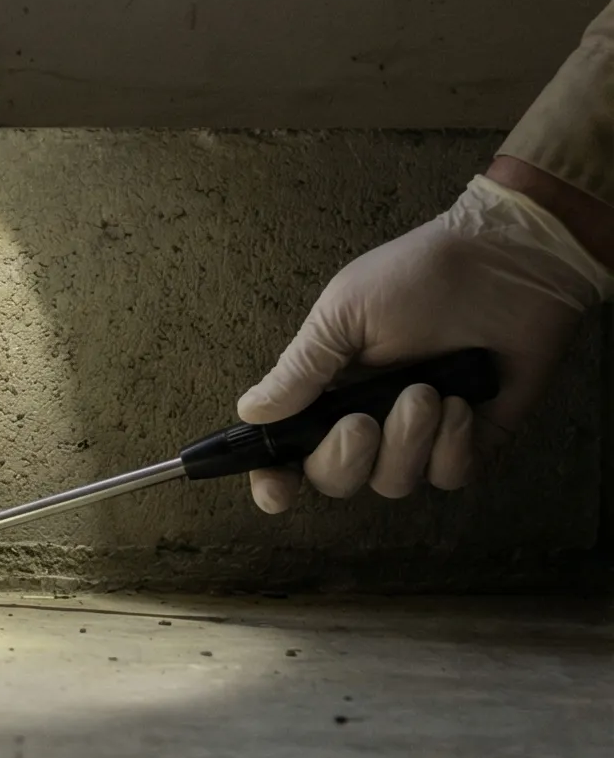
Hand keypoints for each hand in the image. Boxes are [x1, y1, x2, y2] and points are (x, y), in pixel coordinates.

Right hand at [242, 175, 612, 512]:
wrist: (507, 264)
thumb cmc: (419, 277)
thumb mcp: (343, 314)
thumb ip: (299, 370)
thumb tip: (250, 411)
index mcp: (328, 388)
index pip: (289, 449)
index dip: (275, 478)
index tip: (277, 493)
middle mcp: (369, 417)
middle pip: (336, 478)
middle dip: (345, 457)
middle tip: (363, 421)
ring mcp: (420, 432)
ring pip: (393, 482)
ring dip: (407, 441)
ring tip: (427, 392)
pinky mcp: (472, 440)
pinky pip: (448, 476)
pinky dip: (452, 447)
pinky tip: (462, 404)